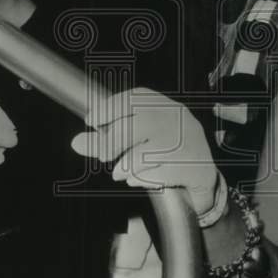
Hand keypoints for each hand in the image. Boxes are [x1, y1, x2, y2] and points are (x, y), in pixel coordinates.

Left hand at [71, 88, 222, 216]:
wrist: (201, 172)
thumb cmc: (163, 150)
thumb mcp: (134, 139)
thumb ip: (105, 140)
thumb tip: (76, 142)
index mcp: (160, 104)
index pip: (132, 98)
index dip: (109, 108)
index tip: (91, 120)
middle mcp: (174, 117)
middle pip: (137, 125)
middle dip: (112, 142)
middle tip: (103, 156)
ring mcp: (185, 140)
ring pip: (145, 153)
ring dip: (125, 166)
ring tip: (120, 172)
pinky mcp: (191, 163)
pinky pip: (158, 173)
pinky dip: (142, 179)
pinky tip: (142, 178)